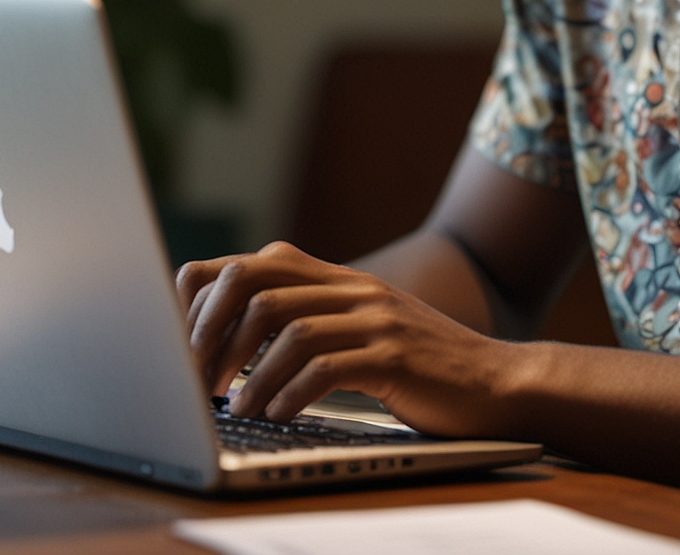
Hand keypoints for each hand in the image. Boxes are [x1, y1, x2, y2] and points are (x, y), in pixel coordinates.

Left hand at [174, 241, 527, 437]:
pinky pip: (328, 368)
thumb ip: (309, 322)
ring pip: (287, 328)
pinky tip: (279, 415)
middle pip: (256, 283)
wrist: (497, 382)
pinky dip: (291, 394)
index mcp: (336, 279)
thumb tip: (226, 344)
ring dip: (249, 375)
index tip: (181, 348)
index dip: (203, 300)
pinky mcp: (397, 358)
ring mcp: (376, 319)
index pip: (248, 264)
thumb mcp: (361, 332)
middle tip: (197, 381)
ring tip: (237, 409)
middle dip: (213, 335)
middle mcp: (353, 288)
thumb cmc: (419, 368)